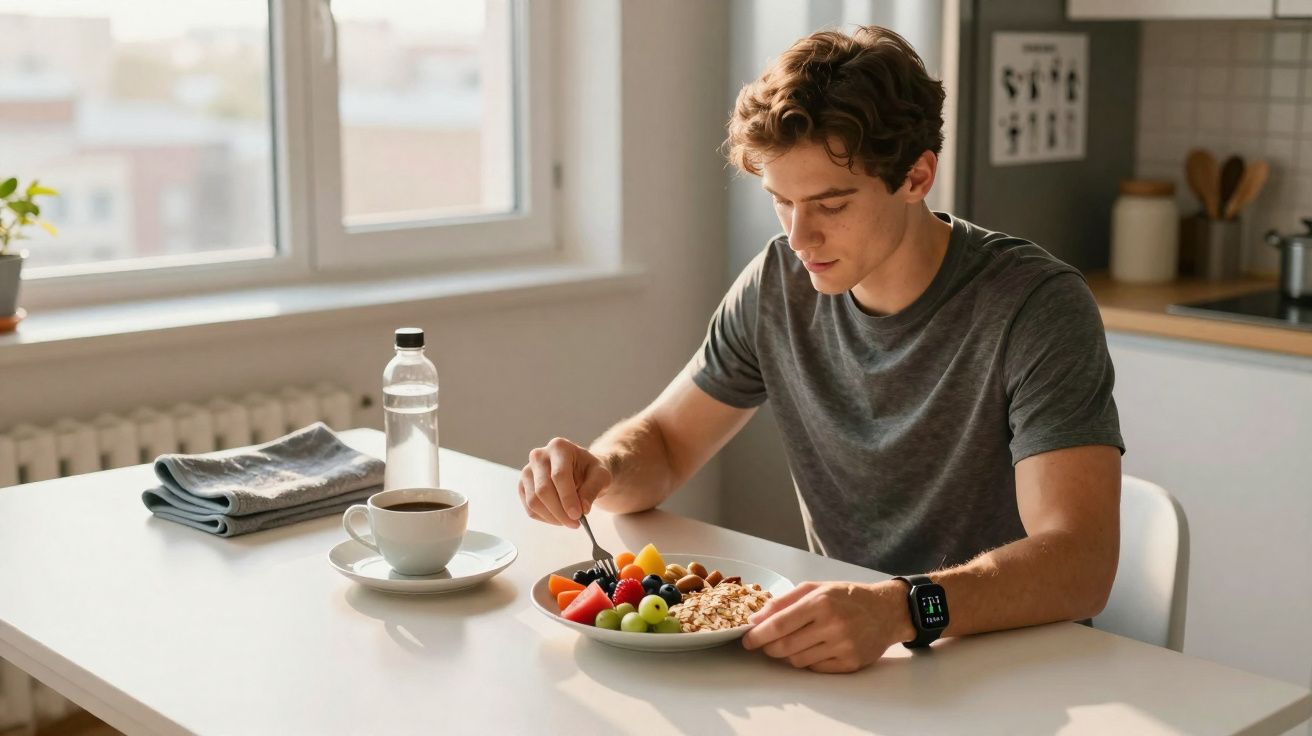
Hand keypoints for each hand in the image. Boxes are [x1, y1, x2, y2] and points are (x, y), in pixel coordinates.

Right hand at [517, 437, 611, 528]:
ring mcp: (527, 471)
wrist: (581, 470)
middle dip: (560, 511)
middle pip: (543, 490)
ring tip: (569, 521)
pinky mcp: (523, 486)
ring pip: (533, 501)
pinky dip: (545, 518)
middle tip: (575, 523)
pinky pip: (530, 508)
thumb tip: (582, 508)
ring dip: (552, 517)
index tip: (578, 515)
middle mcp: (539, 456)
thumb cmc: (590, 471)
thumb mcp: (601, 476)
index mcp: (559, 447)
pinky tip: (559, 518)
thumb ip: (593, 489)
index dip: (568, 498)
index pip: (559, 475)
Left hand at [740, 580, 914, 672]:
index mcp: (820, 602)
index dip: (758, 635)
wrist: (886, 611)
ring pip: (798, 660)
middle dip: (768, 647)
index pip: (780, 624)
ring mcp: (842, 646)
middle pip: (785, 646)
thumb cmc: (848, 597)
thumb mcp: (816, 588)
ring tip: (791, 643)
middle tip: (764, 644)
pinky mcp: (850, 663)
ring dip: (787, 655)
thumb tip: (757, 619)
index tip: (747, 640)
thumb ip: (784, 602)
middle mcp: (832, 625)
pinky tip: (811, 649)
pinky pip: (815, 669)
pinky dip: (807, 662)